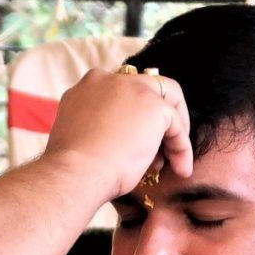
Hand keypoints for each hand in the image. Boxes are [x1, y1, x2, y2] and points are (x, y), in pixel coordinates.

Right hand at [43, 67, 192, 201]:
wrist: (74, 175)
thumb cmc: (73, 169)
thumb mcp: (80, 138)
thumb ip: (97, 127)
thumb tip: (118, 141)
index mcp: (86, 88)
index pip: (119, 93)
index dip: (131, 118)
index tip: (131, 144)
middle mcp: (109, 80)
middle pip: (146, 89)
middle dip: (156, 120)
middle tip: (158, 152)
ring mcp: (132, 89)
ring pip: (166, 102)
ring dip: (172, 133)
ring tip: (169, 164)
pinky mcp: (154, 106)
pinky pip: (176, 125)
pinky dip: (181, 147)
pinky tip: (180, 168)